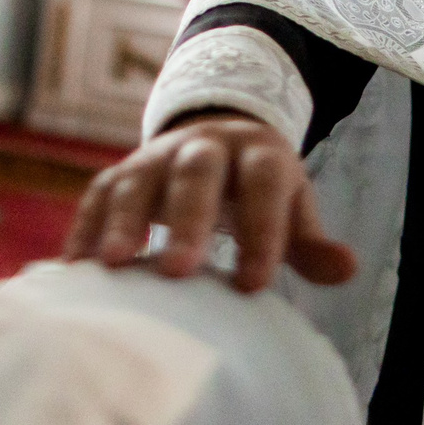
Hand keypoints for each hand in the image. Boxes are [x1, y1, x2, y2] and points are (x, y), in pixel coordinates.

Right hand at [63, 115, 357, 292]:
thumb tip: (347, 269)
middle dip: (187, 219)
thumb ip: (311, 242)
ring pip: (139, 178)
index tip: (254, 285)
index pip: (263, 184)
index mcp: (258, 154)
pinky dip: (87, 227)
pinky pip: (100, 193)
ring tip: (115, 265)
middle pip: (196, 172)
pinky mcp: (121, 172)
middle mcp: (206, 147)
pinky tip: (75, 269)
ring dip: (126, 219)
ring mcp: (158, 157)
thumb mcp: (292, 207)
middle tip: (180, 271)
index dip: (260, 230)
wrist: (215, 139)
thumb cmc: (259, 192)